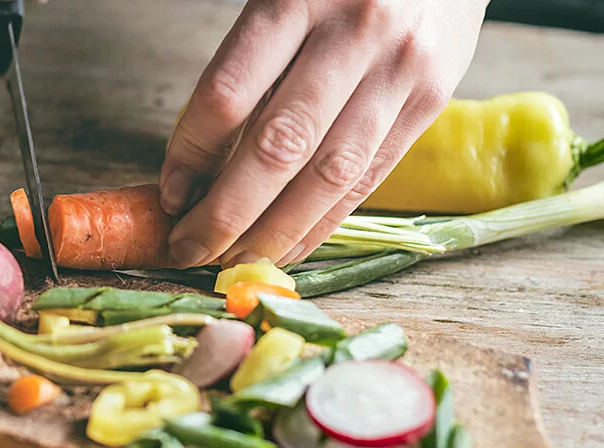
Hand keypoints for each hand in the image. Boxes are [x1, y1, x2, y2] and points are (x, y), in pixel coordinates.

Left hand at [160, 0, 487, 267]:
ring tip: (232, 260)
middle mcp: (354, 32)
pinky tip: (288, 244)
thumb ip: (250, 65)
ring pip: (329, 174)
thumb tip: (200, 164)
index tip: (169, 193)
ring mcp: (400, 67)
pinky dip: (323, 221)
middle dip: (225, 213)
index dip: (191, 155)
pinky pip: (369, 176)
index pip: (228, 94)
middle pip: (278, 146)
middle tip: (188, 249)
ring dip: (274, 231)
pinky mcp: (434, 98)